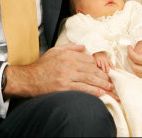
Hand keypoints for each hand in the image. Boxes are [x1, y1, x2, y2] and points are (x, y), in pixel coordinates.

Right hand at [4, 43, 118, 100]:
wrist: (29, 79)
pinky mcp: (64, 87)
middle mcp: (69, 64)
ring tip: (111, 89)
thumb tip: (83, 47)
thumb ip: (70, 47)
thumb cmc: (42, 65)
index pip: (89, 60)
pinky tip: (101, 94)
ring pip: (89, 79)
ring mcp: (67, 76)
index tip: (106, 71)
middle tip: (112, 81)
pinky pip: (82, 89)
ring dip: (102, 84)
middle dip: (104, 76)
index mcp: (68, 55)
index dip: (99, 66)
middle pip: (92, 70)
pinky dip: (94, 91)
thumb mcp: (55, 51)